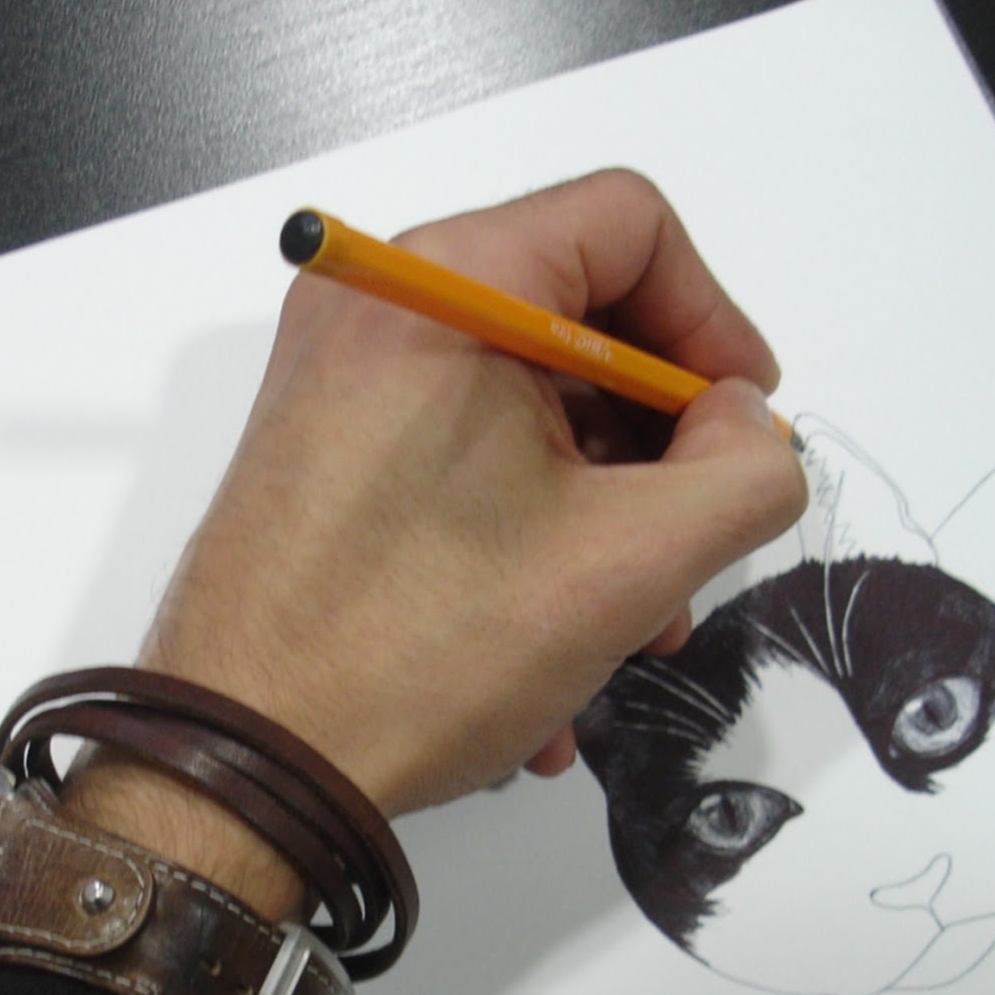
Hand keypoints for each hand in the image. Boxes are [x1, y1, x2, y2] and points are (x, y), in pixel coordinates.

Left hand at [67, 169, 806, 915]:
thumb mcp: (629, 564)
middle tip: (689, 558)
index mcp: (450, 285)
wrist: (245, 766)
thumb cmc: (420, 653)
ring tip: (626, 639)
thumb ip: (743, 476)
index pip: (631, 227)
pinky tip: (551, 669)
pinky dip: (530, 549)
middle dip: (660, 455)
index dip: (716, 324)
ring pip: (530, 418)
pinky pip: (466, 471)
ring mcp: (344, 386)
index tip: (744, 430)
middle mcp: (382, 309)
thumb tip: (750, 430)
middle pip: (583, 330)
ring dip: (604, 525)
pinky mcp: (328, 459)